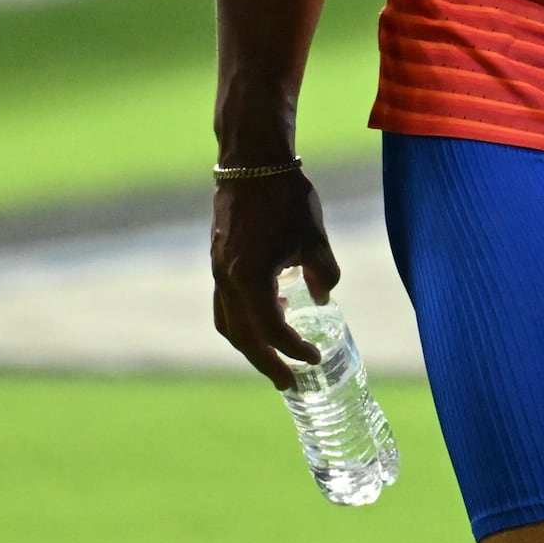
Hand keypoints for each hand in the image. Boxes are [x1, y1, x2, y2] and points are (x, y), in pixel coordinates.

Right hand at [210, 169, 341, 389]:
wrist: (251, 160)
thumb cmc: (285, 196)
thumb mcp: (314, 238)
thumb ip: (324, 274)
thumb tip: (325, 300)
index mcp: (249, 278)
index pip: (271, 330)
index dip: (293, 349)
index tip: (313, 358)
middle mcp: (227, 279)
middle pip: (242, 336)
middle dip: (266, 362)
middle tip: (288, 381)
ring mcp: (218, 269)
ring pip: (228, 321)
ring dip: (250, 343)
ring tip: (275, 354)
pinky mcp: (218, 258)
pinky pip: (225, 301)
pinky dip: (242, 317)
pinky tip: (270, 308)